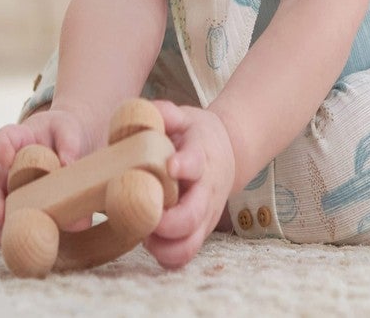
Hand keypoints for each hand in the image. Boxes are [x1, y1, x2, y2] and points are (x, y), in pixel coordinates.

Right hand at [0, 107, 100, 243]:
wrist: (71, 145)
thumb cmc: (66, 132)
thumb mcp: (69, 130)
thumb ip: (69, 145)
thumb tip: (68, 166)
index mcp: (20, 139)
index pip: (4, 138)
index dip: (1, 148)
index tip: (6, 159)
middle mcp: (10, 165)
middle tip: (0, 214)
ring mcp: (13, 187)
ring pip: (0, 206)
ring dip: (1, 223)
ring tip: (6, 238)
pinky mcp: (22, 205)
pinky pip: (13, 220)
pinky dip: (15, 233)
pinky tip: (19, 246)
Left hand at [145, 101, 234, 268]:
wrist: (228, 152)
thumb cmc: (196, 135)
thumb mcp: (185, 116)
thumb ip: (166, 113)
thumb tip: (148, 113)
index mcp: (202, 157)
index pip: (195, 163)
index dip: (183, 166)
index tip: (169, 166)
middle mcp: (207, 191)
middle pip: (191, 217)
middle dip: (164, 222)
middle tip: (141, 213)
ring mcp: (205, 216)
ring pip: (188, 245)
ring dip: (161, 245)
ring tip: (142, 230)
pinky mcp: (199, 232)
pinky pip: (183, 256)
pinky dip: (165, 255)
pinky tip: (149, 239)